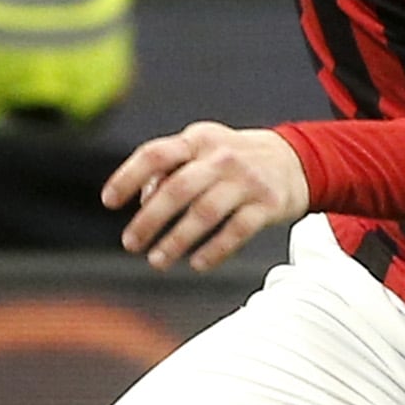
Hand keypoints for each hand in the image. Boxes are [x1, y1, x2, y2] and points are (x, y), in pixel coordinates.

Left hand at [105, 121, 306, 271]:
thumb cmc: (233, 160)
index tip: (109, 202)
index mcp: (198, 140)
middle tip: (130, 244)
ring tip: (157, 261)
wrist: (296, 159)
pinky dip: (214, 251)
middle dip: (149, 220)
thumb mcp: (201, 150)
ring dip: (177, 241)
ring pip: (205, 213)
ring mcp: (247, 181)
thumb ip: (169, 169)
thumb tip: (142, 200)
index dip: (128, 177)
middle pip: (177, 189)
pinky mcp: (268, 204)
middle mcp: (222, 157)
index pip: (155, 154)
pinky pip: (236, 231)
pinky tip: (197, 264)